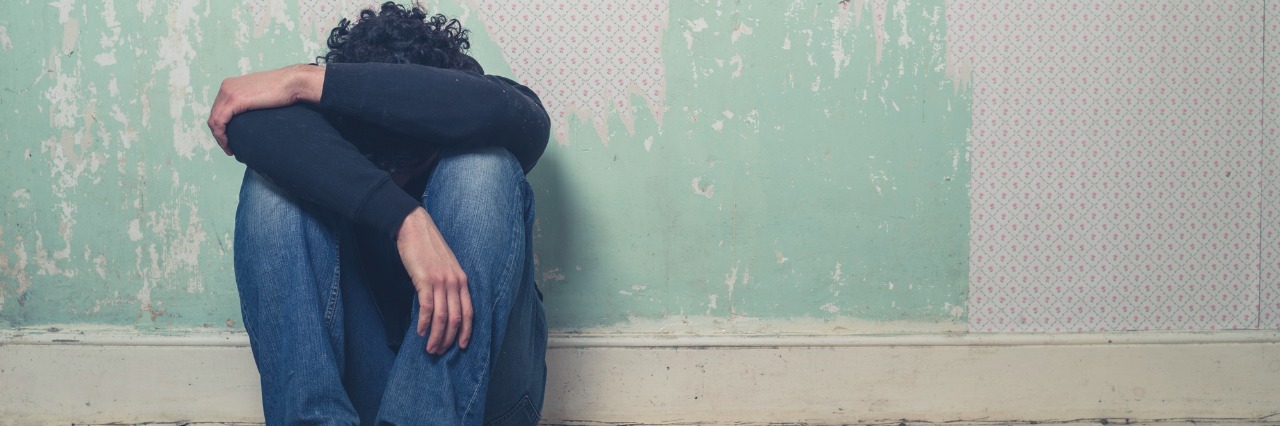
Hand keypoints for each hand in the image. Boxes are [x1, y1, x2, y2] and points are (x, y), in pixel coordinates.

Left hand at [207, 64, 323, 155]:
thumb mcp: (261, 94)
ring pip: (214, 120)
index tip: (229, 139)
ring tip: (229, 149)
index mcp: (231, 85)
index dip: (221, 126)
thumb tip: (252, 115)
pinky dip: (221, 136)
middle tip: (229, 147)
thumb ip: (251, 101)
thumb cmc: (283, 90)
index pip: (218, 108)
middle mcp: (226, 87)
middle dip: (219, 133)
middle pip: (214, 114)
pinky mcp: (234, 100)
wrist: (292, 83)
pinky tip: (228, 145)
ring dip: (219, 137)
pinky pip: (219, 122)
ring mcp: (228, 92)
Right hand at [396, 207, 473, 354]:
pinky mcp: (425, 279)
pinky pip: (427, 307)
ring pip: (442, 317)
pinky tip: (420, 332)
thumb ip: (448, 285)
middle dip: (448, 339)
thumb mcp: (445, 267)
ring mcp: (441, 281)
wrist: (414, 227)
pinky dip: (424, 323)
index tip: (461, 347)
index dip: (466, 332)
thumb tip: (443, 307)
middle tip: (439, 352)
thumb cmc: (427, 248)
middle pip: (456, 319)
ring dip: (436, 336)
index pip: (470, 312)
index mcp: (462, 280)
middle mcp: (455, 282)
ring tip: (429, 348)